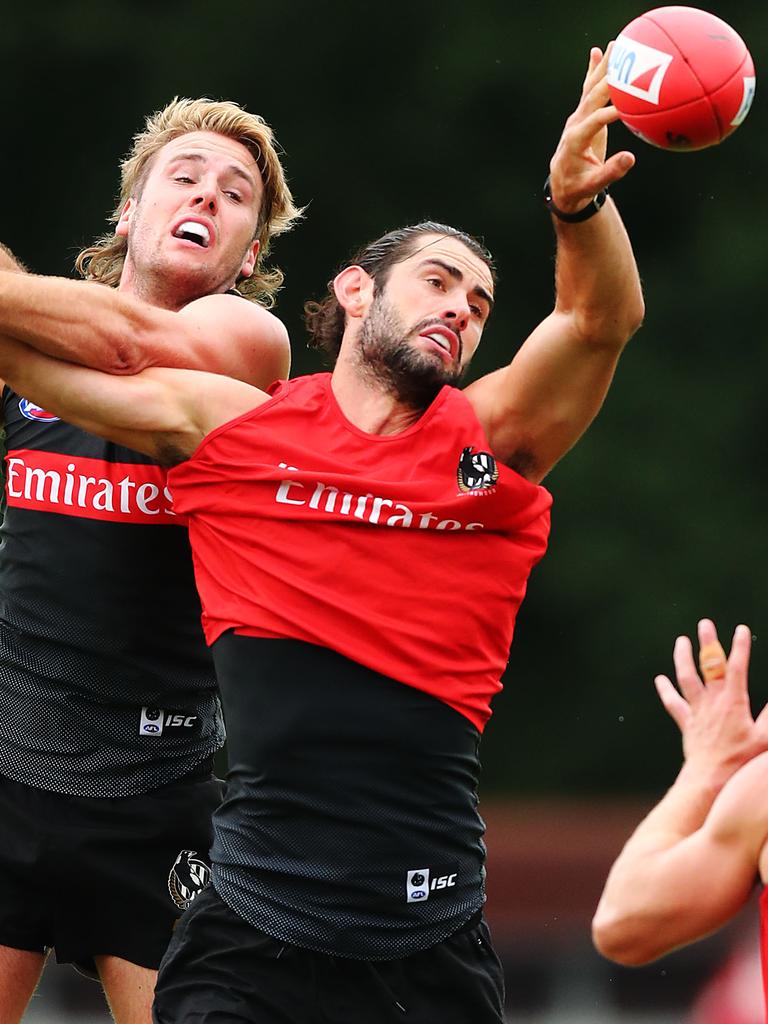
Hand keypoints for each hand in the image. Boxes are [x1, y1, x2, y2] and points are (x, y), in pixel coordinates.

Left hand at [547, 46, 634, 213]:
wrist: (563, 187)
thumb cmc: (579, 188)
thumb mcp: (593, 185)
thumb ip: (610, 172)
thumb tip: (630, 158)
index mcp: (576, 142)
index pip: (595, 122)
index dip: (611, 113)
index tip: (629, 106)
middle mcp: (575, 125)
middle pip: (592, 97)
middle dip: (608, 78)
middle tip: (625, 59)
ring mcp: (578, 118)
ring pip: (591, 89)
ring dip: (603, 67)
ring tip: (615, 45)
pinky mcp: (583, 115)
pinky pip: (588, 90)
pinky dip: (593, 71)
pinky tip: (597, 52)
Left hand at [655, 620, 767, 785]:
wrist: (710, 780)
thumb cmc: (740, 762)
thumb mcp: (765, 739)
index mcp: (734, 702)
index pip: (737, 667)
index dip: (740, 647)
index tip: (741, 629)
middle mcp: (713, 702)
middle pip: (709, 666)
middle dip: (708, 643)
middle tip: (705, 624)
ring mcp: (697, 711)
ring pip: (687, 678)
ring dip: (683, 658)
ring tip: (681, 641)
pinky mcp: (687, 724)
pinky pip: (674, 704)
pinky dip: (666, 691)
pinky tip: (660, 679)